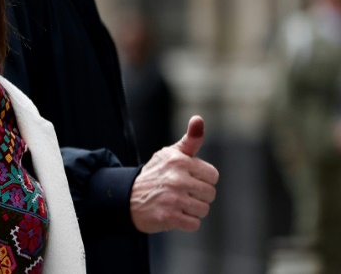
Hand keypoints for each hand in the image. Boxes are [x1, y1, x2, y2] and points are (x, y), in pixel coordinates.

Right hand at [129, 115, 219, 233]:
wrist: (127, 196)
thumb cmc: (156, 173)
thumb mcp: (171, 153)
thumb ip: (190, 139)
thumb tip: (198, 118)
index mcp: (179, 160)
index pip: (213, 176)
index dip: (202, 179)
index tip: (188, 178)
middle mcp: (177, 178)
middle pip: (210, 194)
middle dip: (198, 195)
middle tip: (180, 191)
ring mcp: (173, 199)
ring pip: (203, 209)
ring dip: (192, 209)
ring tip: (177, 202)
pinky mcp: (169, 217)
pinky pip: (194, 223)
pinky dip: (186, 222)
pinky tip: (174, 213)